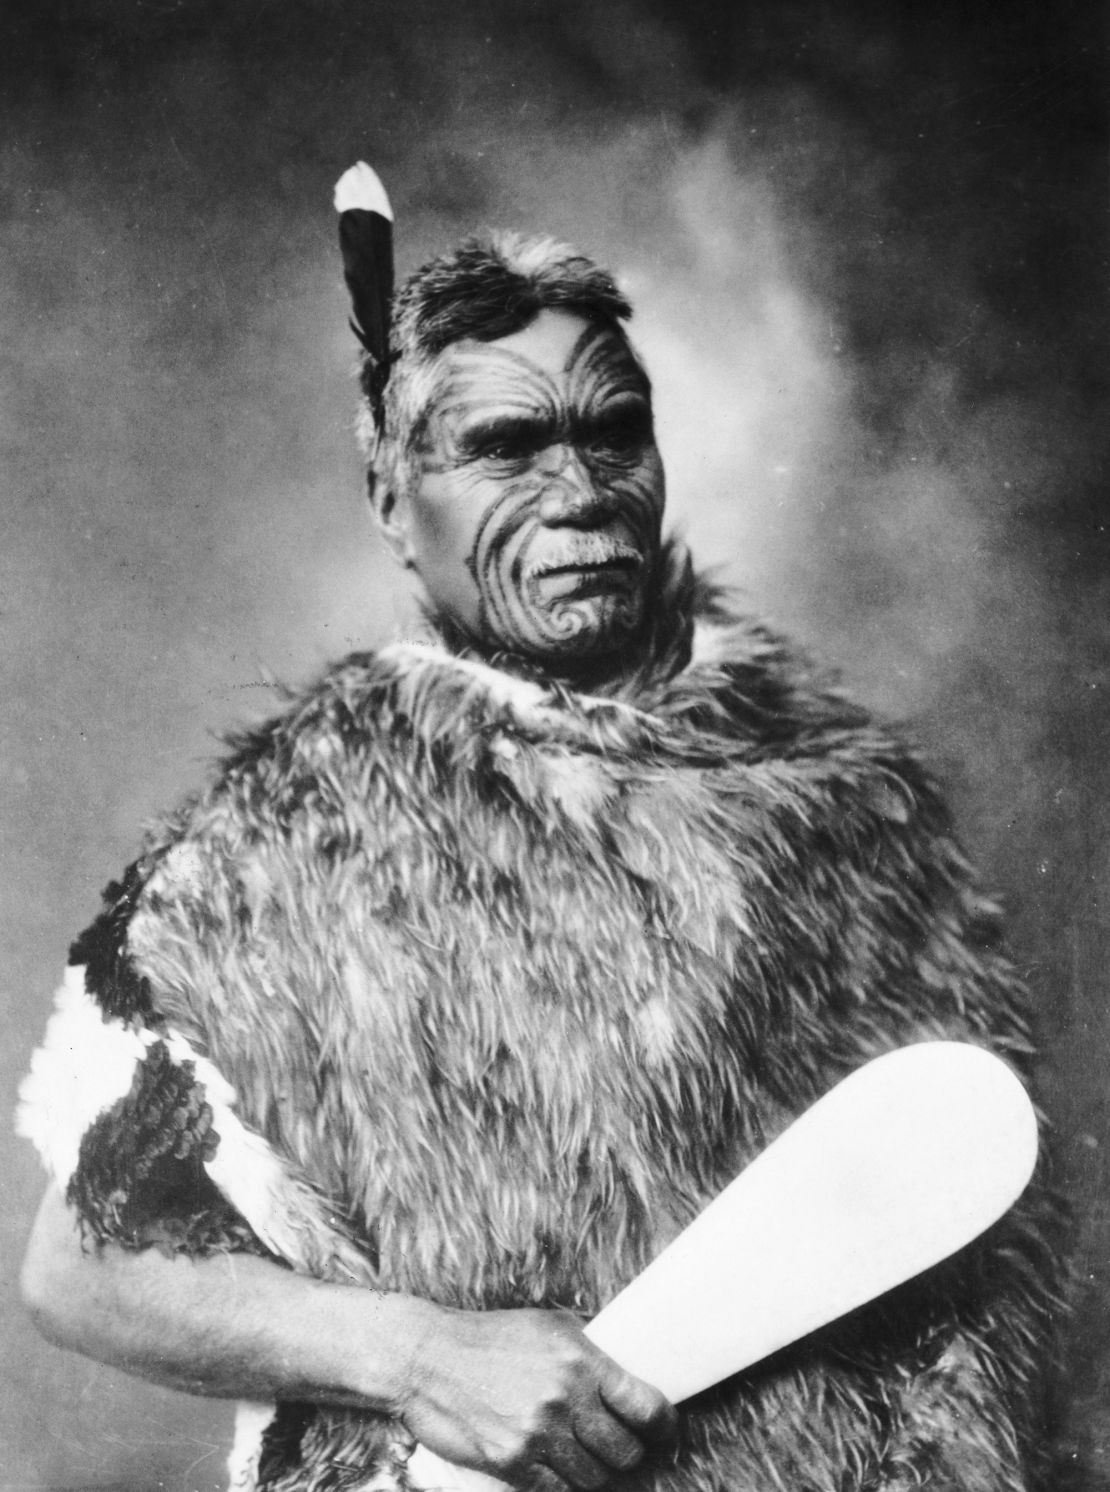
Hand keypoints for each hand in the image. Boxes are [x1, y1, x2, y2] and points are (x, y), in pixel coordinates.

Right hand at [395, 1304, 677, 1489]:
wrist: (428, 1358)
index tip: (665, 1433)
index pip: (646, 1406)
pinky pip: (558, 1491)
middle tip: (626, 1449)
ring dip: (598, 1473)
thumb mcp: (549, 1327)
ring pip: (594, 1478)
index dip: (665, 1427)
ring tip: (590, 1459)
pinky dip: (565, 1485)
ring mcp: (537, 1434)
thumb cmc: (491, 1337)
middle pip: (624, 1451)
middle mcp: (565, 1398)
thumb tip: (629, 1375)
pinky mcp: (512, 1462)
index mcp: (581, 1360)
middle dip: (630, 1454)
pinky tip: (561, 1469)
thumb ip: (590, 1352)